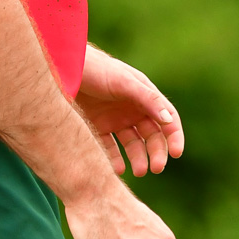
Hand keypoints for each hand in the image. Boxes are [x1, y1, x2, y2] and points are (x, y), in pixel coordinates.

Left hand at [76, 44, 183, 176]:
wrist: (62, 67)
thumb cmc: (96, 69)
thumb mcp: (123, 81)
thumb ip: (146, 99)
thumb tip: (168, 119)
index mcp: (144, 96)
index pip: (166, 119)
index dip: (174, 136)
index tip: (176, 154)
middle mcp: (132, 109)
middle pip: (152, 136)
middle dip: (156, 152)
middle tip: (155, 168)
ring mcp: (115, 119)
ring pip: (132, 144)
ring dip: (138, 159)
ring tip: (137, 172)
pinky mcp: (97, 126)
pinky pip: (109, 147)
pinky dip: (114, 159)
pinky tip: (117, 169)